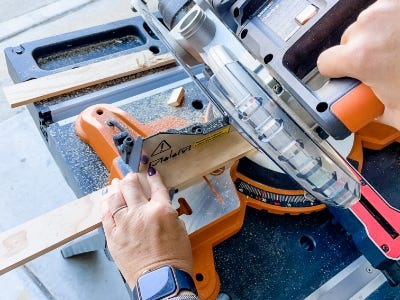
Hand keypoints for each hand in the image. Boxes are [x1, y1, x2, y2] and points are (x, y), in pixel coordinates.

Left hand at [101, 170, 192, 287]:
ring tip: (116, 184)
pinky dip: (105, 204)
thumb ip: (167, 212)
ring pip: (115, 197)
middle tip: (131, 176)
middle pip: (131, 186)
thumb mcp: (180, 229)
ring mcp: (125, 224)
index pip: (156, 186)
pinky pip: (105, 215)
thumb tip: (159, 203)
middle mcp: (141, 213)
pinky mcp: (113, 236)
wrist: (161, 280)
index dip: (153, 176)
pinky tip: (106, 199)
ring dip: (116, 187)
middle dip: (131, 178)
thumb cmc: (174, 259)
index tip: (150, 171)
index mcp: (161, 210)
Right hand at [317, 0, 399, 129]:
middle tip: (381, 67)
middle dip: (360, 54)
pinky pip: (387, 11)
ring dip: (378, 37)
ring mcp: (387, 8)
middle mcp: (371, 26)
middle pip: (347, 41)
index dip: (333, 72)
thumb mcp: (399, 113)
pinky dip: (393, 23)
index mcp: (362, 56)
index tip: (343, 76)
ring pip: (368, 24)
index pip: (325, 63)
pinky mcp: (398, 1)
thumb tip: (366, 115)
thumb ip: (373, 114)